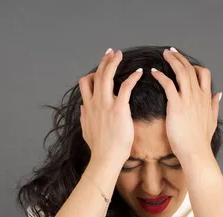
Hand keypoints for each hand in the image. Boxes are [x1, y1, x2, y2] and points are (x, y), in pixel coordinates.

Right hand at [78, 48, 142, 164]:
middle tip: (111, 53)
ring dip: (113, 62)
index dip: (92, 73)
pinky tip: (139, 72)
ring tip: (119, 55)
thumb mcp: (86, 131)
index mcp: (88, 108)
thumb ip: (84, 118)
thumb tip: (82, 108)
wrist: (106, 158)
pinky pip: (125, 87)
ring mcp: (106, 105)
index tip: (100, 69)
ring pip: (107, 76)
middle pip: (96, 75)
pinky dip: (132, 77)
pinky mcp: (119, 109)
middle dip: (103, 61)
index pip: (86, 84)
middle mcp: (95, 103)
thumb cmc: (100, 149)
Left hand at [150, 47, 221, 162]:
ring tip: (164, 54)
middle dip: (180, 57)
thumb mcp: (212, 120)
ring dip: (172, 60)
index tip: (185, 62)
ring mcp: (188, 99)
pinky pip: (168, 84)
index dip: (194, 65)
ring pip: (181, 72)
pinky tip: (153, 72)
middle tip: (171, 51)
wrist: (196, 152)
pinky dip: (160, 75)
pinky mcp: (176, 105)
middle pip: (190, 69)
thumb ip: (214, 105)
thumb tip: (219, 94)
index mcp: (206, 98)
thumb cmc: (201, 140)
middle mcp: (198, 95)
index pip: (203, 74)